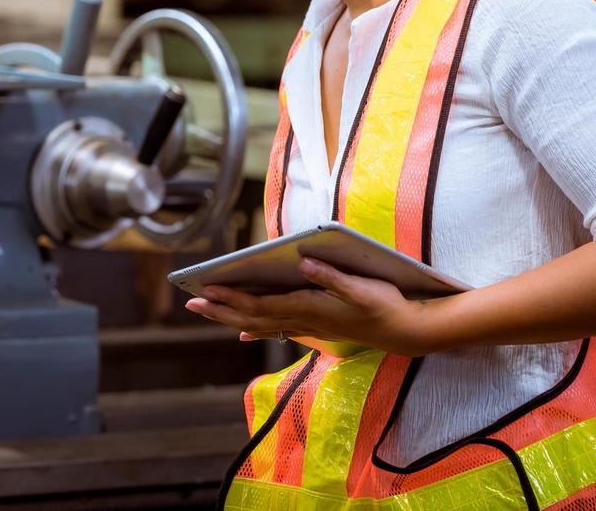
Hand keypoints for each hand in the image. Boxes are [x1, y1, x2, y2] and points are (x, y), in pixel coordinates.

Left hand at [183, 257, 444, 355]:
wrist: (404, 331)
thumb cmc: (383, 304)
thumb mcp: (362, 286)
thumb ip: (332, 276)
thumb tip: (304, 262)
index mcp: (308, 308)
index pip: (260, 305)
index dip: (232, 298)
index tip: (207, 289)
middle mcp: (303, 320)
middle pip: (252, 317)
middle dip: (221, 309)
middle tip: (191, 301)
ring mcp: (308, 326)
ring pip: (261, 324)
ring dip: (232, 317)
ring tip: (208, 308)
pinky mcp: (315, 327)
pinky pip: (277, 329)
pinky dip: (257, 328)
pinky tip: (246, 331)